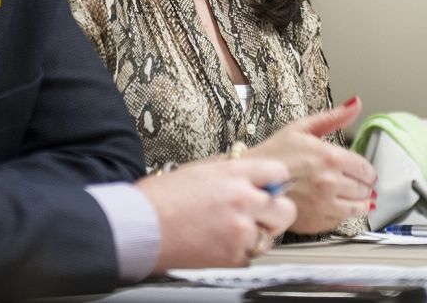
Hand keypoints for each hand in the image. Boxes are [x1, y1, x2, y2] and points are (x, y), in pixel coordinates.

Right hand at [137, 157, 295, 271]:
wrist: (140, 227)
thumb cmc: (159, 198)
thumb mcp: (197, 170)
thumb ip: (228, 171)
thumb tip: (245, 172)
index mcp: (233, 173)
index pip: (279, 172)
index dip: (275, 182)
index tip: (271, 189)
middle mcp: (242, 199)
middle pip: (286, 208)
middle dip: (276, 212)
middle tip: (262, 215)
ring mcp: (240, 229)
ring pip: (270, 236)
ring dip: (257, 235)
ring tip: (232, 232)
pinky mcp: (232, 255)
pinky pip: (250, 256)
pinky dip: (239, 253)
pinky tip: (220, 244)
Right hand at [246, 95, 376, 234]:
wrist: (250, 181)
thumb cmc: (273, 153)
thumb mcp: (301, 128)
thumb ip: (333, 117)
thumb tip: (355, 104)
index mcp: (330, 157)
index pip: (366, 169)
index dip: (366, 171)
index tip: (363, 172)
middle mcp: (330, 182)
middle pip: (364, 189)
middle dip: (362, 185)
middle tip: (354, 182)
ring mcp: (323, 205)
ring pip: (357, 208)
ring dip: (358, 202)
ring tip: (348, 196)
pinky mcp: (315, 223)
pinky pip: (341, 221)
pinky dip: (340, 215)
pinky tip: (331, 205)